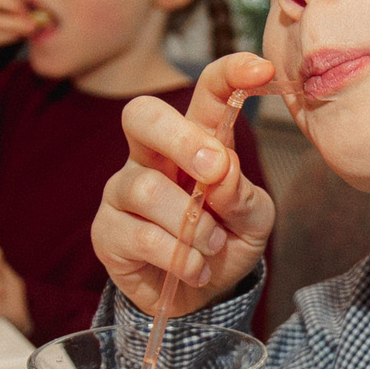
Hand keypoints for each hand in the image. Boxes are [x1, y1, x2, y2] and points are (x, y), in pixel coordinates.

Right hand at [93, 52, 281, 316]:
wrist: (200, 298)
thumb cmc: (225, 242)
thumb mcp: (253, 221)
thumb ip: (243, 195)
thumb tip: (221, 172)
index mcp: (196, 141)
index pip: (206, 94)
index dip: (229, 74)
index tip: (262, 69)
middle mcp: (151, 156)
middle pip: (143, 116)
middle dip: (180, 138)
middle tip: (215, 170)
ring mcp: (122, 191)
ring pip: (146, 188)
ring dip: (190, 224)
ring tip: (211, 247)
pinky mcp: (107, 231)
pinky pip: (139, 235)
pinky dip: (178, 257)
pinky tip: (194, 269)